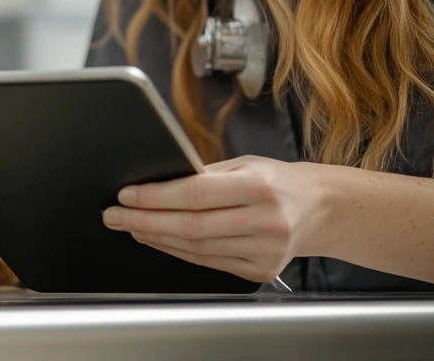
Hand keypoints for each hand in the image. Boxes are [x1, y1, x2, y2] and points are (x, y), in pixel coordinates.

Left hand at [101, 155, 326, 282]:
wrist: (319, 209)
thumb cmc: (277, 181)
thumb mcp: (244, 164)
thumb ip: (204, 175)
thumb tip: (156, 182)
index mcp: (259, 186)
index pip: (195, 194)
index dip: (155, 197)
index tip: (126, 195)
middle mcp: (265, 220)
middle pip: (190, 226)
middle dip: (145, 221)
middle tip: (115, 215)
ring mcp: (264, 250)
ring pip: (196, 248)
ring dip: (156, 238)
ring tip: (131, 226)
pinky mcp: (261, 270)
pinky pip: (208, 262)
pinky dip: (178, 251)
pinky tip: (158, 240)